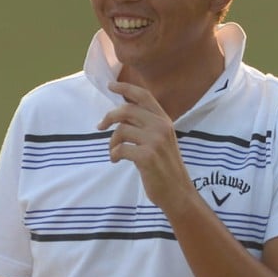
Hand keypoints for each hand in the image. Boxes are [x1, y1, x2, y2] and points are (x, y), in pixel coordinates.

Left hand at [97, 81, 195, 213]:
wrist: (177, 191)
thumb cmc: (164, 166)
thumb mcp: (160, 140)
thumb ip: (145, 126)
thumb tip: (120, 116)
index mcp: (164, 120)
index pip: (144, 96)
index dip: (125, 88)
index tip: (110, 85)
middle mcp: (161, 127)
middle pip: (126, 111)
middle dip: (109, 117)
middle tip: (100, 126)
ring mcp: (155, 141)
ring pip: (121, 130)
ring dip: (111, 142)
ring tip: (114, 152)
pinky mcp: (147, 156)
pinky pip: (120, 148)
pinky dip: (113, 155)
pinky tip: (116, 160)